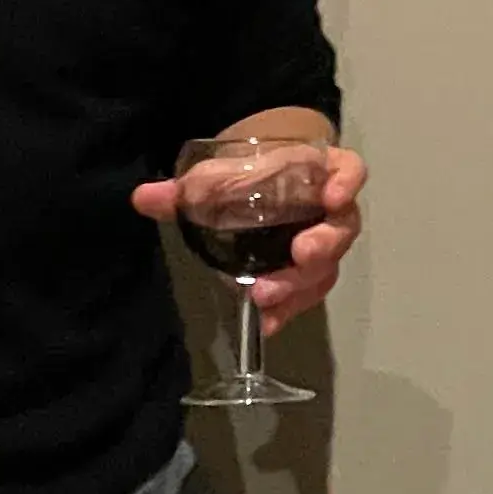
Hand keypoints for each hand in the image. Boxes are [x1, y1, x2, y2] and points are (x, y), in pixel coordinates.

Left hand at [129, 145, 366, 328]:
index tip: (332, 197)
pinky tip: (267, 322)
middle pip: (340, 229)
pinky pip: (307, 294)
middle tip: (300, 255)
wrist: (260, 182)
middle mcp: (331, 211)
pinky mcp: (308, 275)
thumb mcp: (223, 172)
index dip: (347, 183)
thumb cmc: (252, 171)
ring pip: (325, 269)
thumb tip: (143, 197)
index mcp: (320, 172)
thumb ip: (189, 188)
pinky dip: (288, 309)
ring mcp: (323, 245)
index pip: (349, 171)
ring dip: (300, 286)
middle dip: (322, 245)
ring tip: (266, 299)